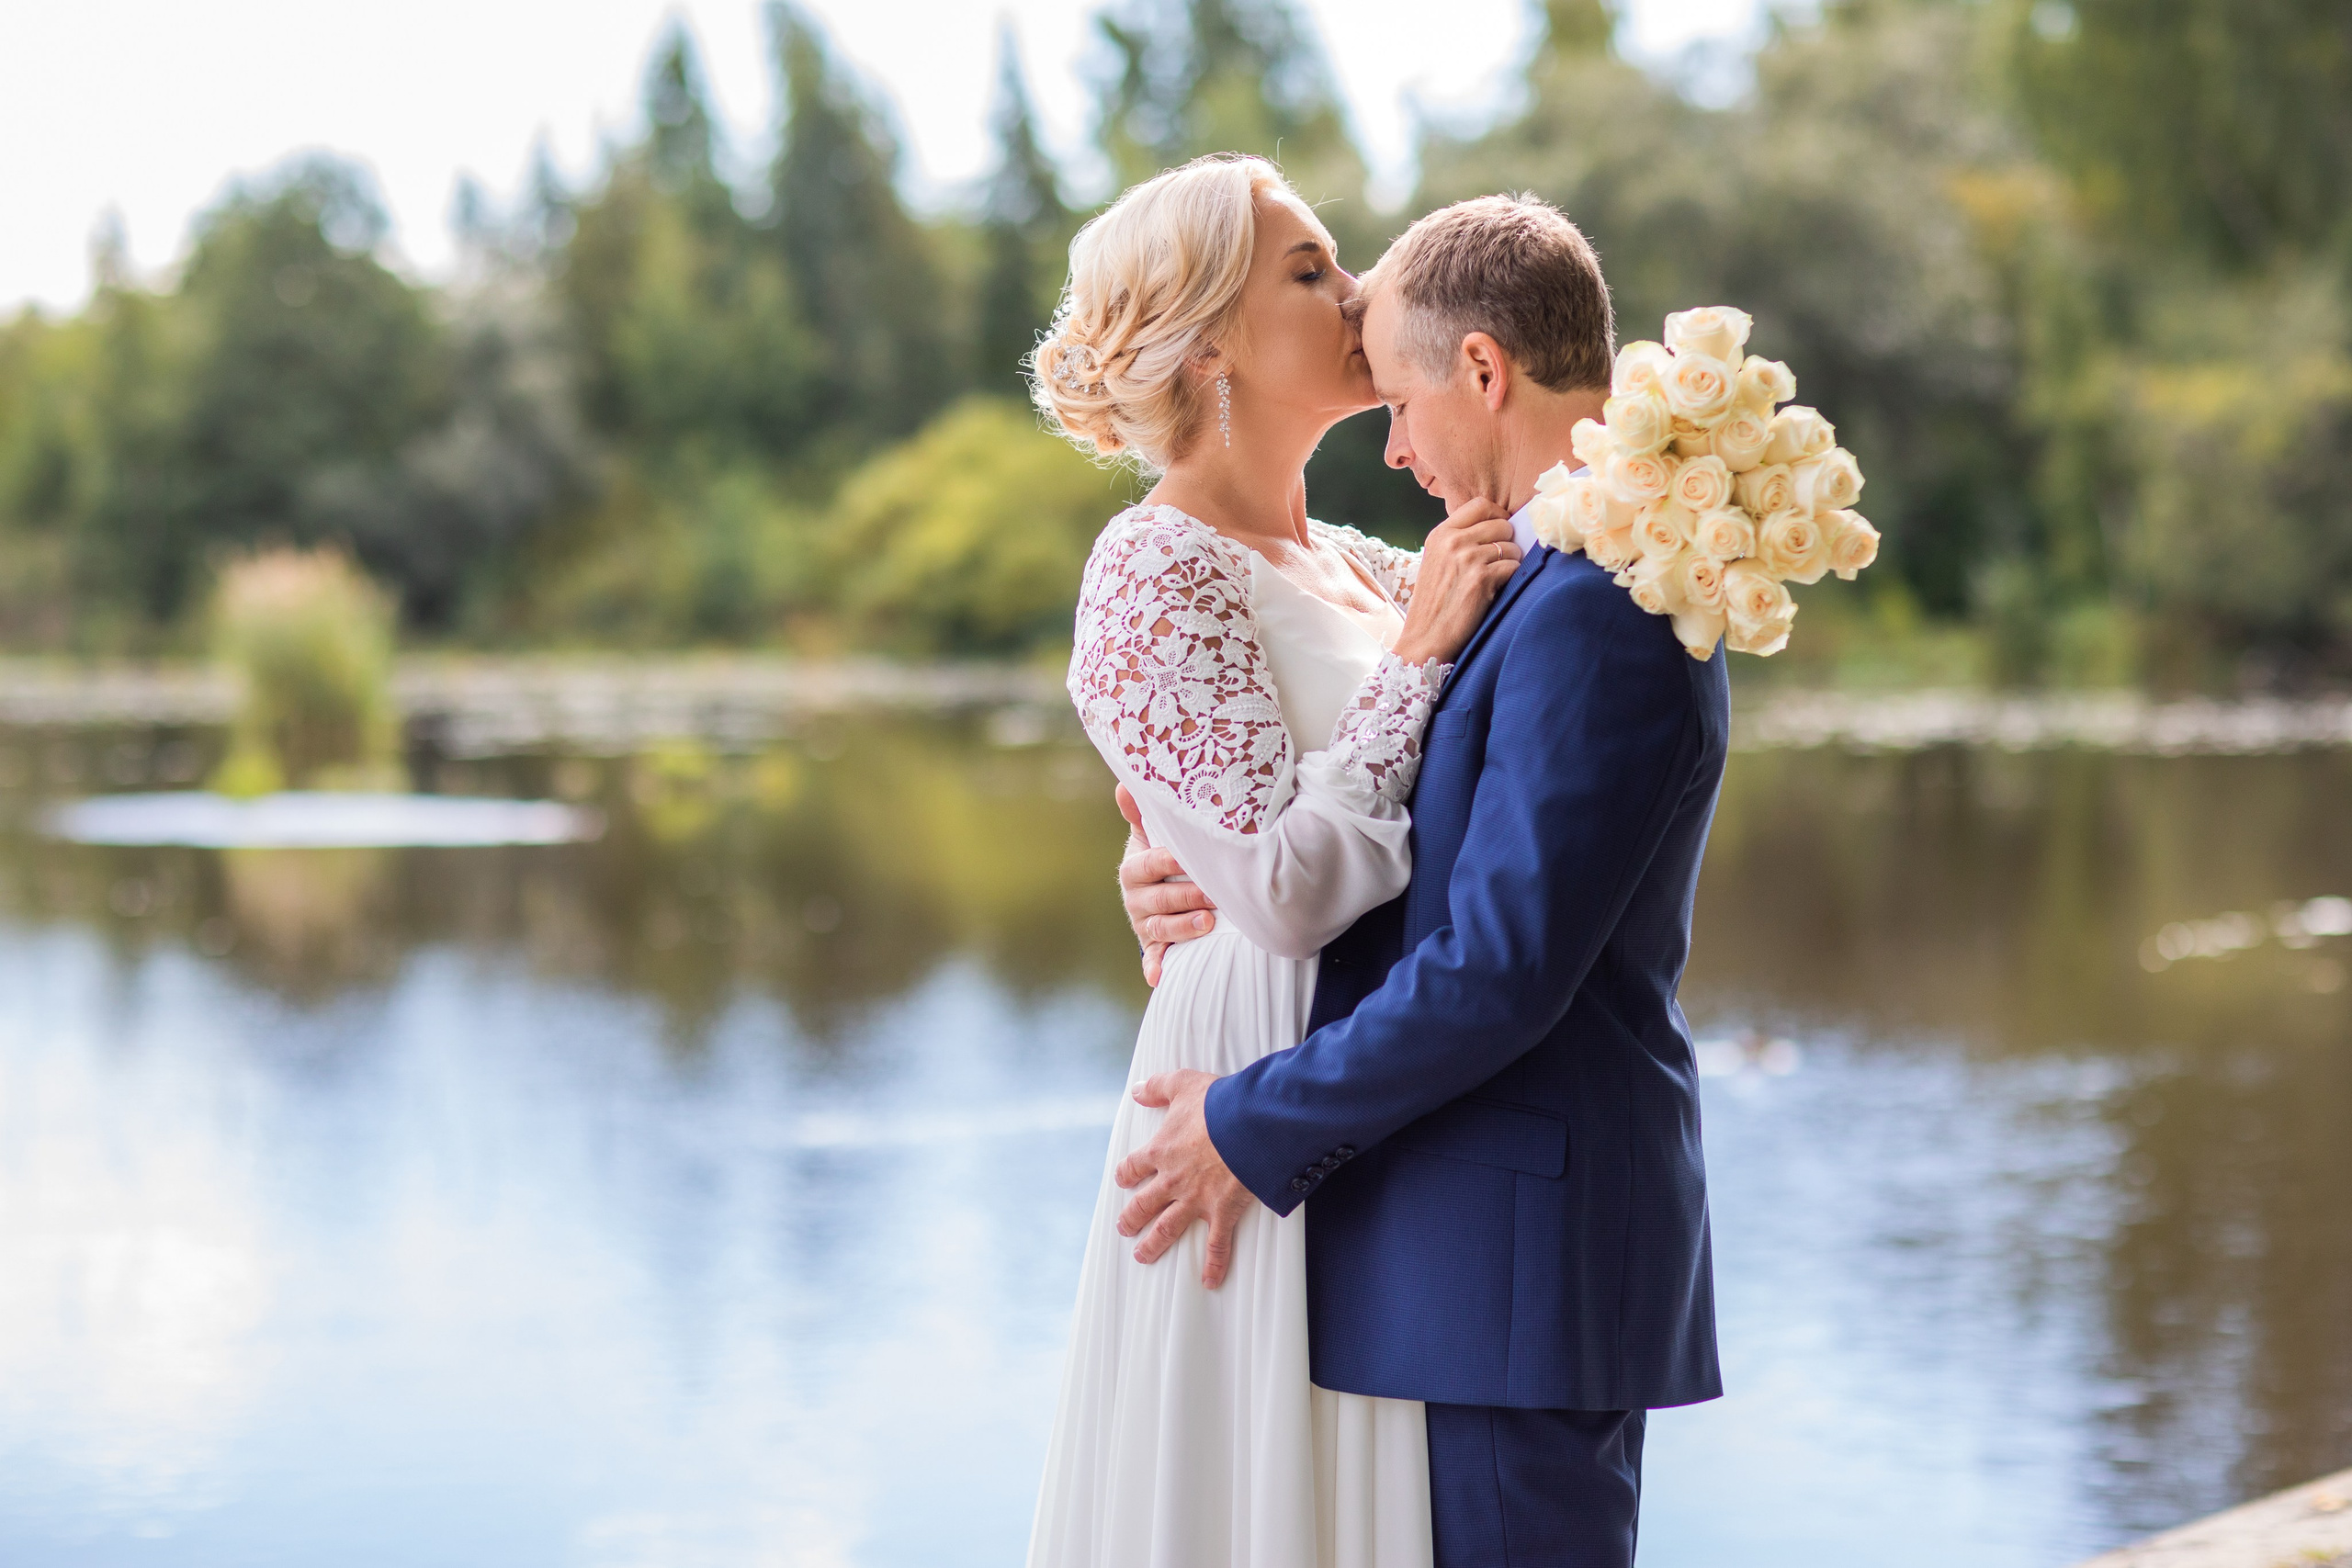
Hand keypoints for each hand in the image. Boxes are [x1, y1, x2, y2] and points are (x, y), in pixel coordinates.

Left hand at [1115, 1069, 1254, 1287]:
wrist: (1249, 1124)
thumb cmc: (1218, 1103)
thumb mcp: (1183, 1084)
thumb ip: (1158, 1087)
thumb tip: (1138, 1090)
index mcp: (1162, 1151)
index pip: (1134, 1167)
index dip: (1126, 1174)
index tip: (1122, 1180)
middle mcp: (1173, 1180)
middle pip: (1143, 1204)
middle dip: (1131, 1218)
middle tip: (1123, 1228)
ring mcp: (1196, 1200)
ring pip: (1167, 1229)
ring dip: (1153, 1245)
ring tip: (1142, 1256)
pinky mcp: (1222, 1212)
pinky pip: (1216, 1245)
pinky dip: (1214, 1265)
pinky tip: (1209, 1281)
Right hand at [1116, 784, 1214, 985]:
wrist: (1156, 891)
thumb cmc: (1161, 858)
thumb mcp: (1151, 835)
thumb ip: (1143, 813)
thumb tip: (1126, 782)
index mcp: (1134, 869)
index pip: (1149, 864)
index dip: (1169, 862)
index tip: (1190, 857)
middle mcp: (1135, 898)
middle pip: (1160, 899)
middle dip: (1187, 896)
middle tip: (1213, 894)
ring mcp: (1144, 924)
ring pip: (1162, 928)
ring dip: (1183, 928)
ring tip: (1208, 924)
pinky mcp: (1153, 945)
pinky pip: (1154, 958)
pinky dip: (1156, 968)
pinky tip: (1159, 977)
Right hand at [1390, 497, 1519, 666]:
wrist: (1425, 638)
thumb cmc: (1434, 603)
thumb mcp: (1436, 561)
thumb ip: (1458, 540)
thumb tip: (1497, 525)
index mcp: (1440, 534)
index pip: (1481, 505)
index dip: (1498, 516)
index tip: (1500, 532)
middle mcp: (1453, 541)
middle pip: (1501, 524)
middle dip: (1507, 542)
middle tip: (1500, 561)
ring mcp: (1467, 559)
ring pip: (1511, 546)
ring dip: (1511, 562)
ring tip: (1495, 579)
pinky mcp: (1481, 579)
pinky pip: (1514, 567)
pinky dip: (1511, 579)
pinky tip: (1496, 590)